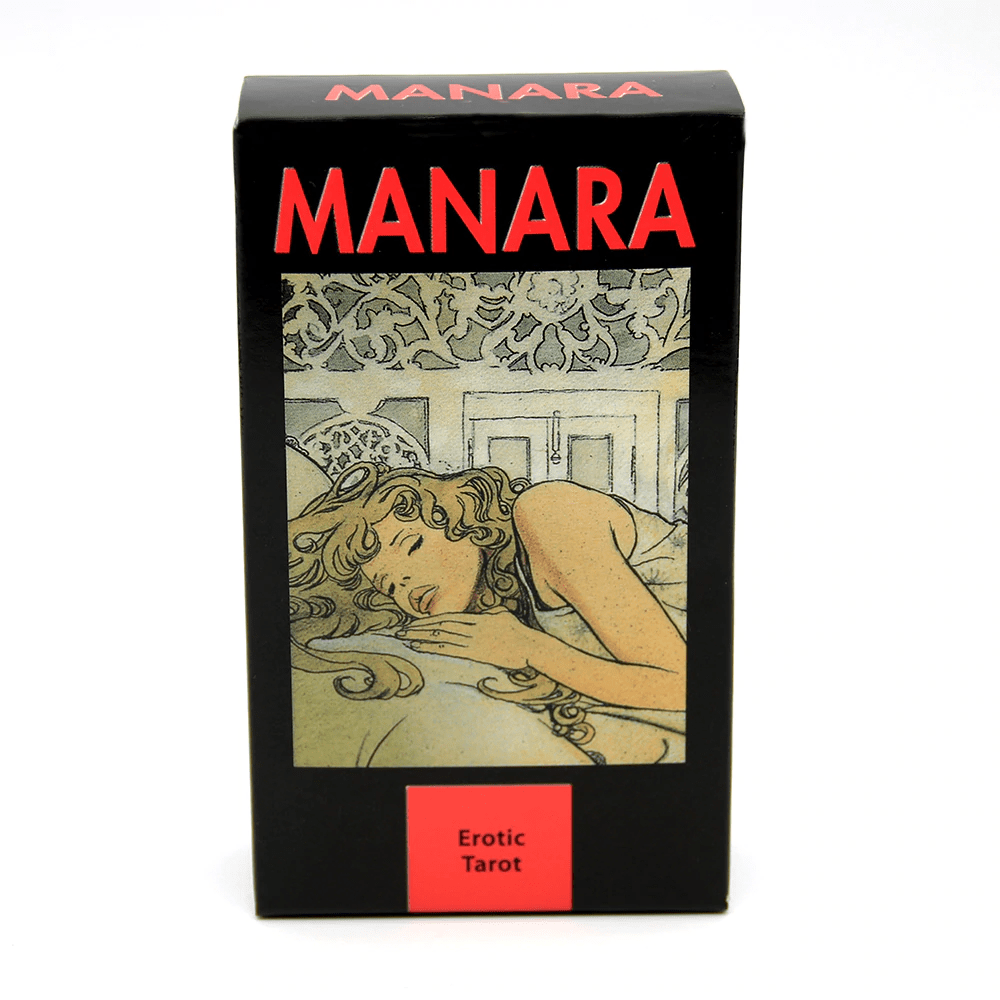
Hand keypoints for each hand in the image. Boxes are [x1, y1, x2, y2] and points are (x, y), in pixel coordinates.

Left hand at [395, 607, 540, 669]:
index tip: (414, 624)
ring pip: (441, 636)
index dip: (430, 621)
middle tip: (400, 631)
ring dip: (420, 637)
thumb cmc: (521, 633)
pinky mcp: (476, 653)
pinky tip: (419, 647)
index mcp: (479, 617)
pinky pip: (449, 649)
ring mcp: (473, 639)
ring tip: (404, 638)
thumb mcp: (504, 616)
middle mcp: (472, 626)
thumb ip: (491, 613)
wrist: (532, 647)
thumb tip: (484, 614)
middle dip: (419, 628)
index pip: (449, 618)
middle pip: (440, 626)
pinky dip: (432, 647)